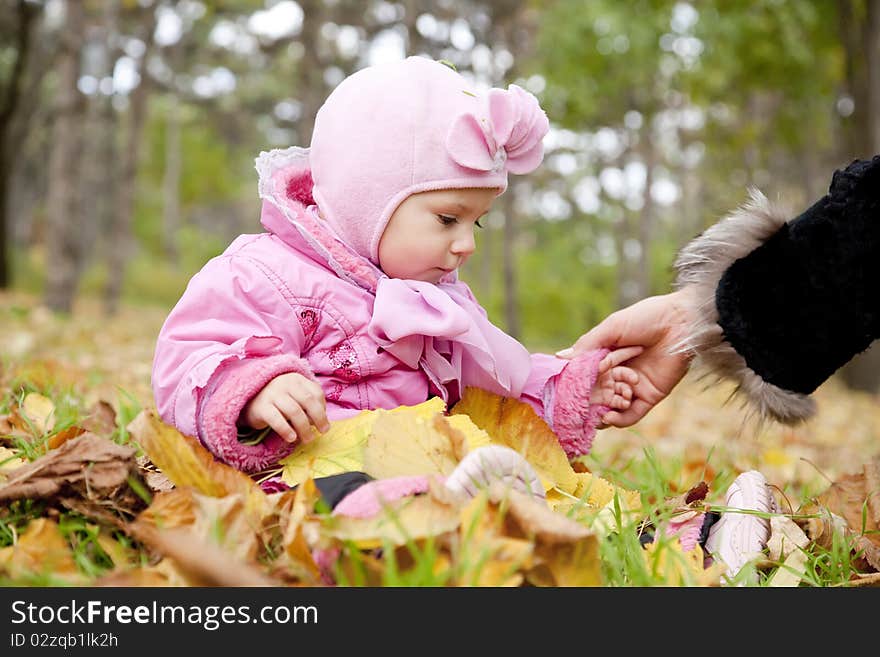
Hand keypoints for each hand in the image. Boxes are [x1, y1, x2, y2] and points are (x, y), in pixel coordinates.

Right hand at [241, 372, 330, 443]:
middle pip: (308, 401)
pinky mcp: (261, 407)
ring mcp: (272, 394)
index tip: (324, 422)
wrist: (248, 399)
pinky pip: (277, 420)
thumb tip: (321, 421)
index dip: (323, 408)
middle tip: (323, 432)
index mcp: (296, 379)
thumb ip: (307, 403)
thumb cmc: (278, 400)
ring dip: (304, 428)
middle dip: (319, 418)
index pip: (316, 392)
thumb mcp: (294, 396)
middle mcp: (285, 383)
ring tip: (307, 439)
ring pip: (294, 411)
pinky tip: (292, 438)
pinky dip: (286, 430)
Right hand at [558, 289, 696, 427]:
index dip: (574, 384)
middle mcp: (617, 372)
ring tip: (597, 410)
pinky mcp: (648, 397)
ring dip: (602, 410)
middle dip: (587, 401)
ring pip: (611, 406)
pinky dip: (618, 420)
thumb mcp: (611, 328)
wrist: (681, 323)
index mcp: (606, 355)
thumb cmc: (646, 318)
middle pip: (596, 393)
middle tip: (578, 407)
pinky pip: (630, 415)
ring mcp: (632, 386)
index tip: (562, 392)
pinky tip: (608, 417)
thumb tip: (560, 358)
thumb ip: (587, 346)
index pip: (584, 375)